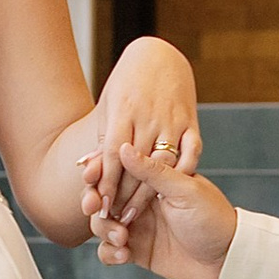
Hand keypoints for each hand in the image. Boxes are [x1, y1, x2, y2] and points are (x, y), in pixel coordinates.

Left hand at [82, 36, 200, 220]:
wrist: (159, 56)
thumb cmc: (128, 84)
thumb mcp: (110, 106)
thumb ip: (103, 138)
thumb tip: (87, 169)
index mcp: (124, 112)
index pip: (114, 155)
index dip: (107, 184)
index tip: (101, 208)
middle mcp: (148, 117)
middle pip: (136, 166)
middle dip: (124, 196)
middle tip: (115, 222)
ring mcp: (172, 119)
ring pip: (162, 164)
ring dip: (149, 193)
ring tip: (136, 216)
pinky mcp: (191, 121)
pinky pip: (191, 152)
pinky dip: (183, 173)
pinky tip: (172, 193)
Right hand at [82, 142, 240, 278]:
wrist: (228, 260)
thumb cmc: (214, 219)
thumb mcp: (186, 191)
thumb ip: (153, 171)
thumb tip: (124, 147)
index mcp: (154, 179)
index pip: (117, 168)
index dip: (98, 170)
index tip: (90, 175)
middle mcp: (141, 200)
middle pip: (102, 196)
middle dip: (93, 202)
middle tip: (95, 209)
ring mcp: (138, 226)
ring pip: (102, 224)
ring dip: (103, 230)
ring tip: (122, 238)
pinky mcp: (137, 251)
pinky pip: (109, 250)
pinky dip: (109, 252)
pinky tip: (122, 254)